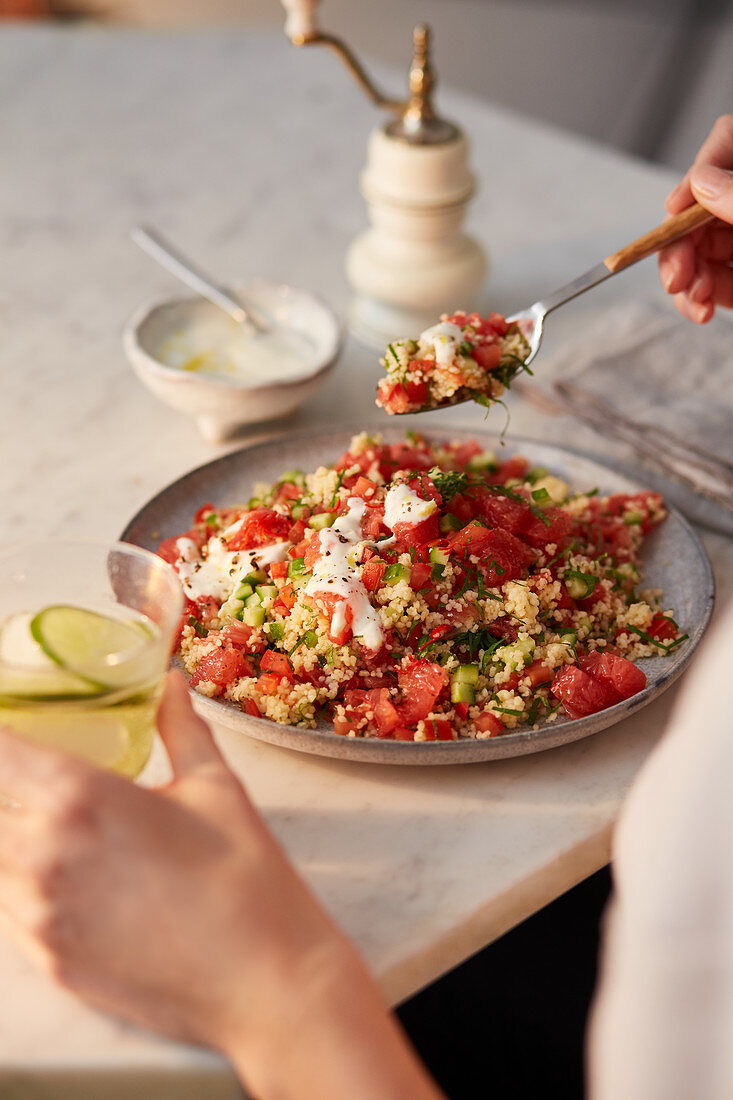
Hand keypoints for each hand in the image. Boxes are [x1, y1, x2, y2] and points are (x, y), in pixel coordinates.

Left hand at [0, 672, 443, 1099]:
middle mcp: (40, 855)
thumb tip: (168, 683)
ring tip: (67, 828)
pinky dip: (23, 883)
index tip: (14, 729)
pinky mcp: (47, 961)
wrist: (266, 982)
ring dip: (14, 834)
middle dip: (9, 785)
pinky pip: (8, 908)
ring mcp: (37, 915)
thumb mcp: (215, 785)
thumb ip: (178, 726)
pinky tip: (72, 875)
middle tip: (41, 777)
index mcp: (79, 798)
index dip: (2, 735)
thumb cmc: (246, 880)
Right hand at [658, 114, 732, 322]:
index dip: (696, 173)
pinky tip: (704, 309)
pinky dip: (708, 297)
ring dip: (689, 280)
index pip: (725, 143)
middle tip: (677, 279)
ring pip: (705, 249)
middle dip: (681, 245)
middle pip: (704, 207)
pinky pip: (721, 279)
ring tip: (696, 303)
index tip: (675, 209)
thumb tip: (698, 185)